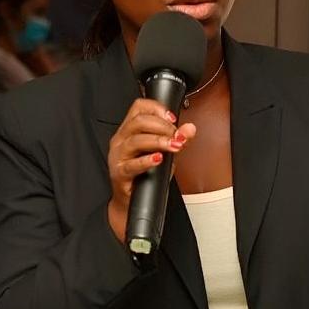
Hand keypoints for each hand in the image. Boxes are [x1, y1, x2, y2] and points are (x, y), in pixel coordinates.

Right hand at [106, 98, 196, 242]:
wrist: (131, 201)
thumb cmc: (145, 174)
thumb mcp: (164, 153)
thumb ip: (177, 140)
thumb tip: (190, 129)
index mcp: (129, 130)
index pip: (139, 107)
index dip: (157, 109)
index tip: (173, 118)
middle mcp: (121, 140)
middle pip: (139, 121)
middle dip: (162, 126)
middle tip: (176, 136)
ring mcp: (118, 156)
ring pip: (135, 140)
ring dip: (158, 141)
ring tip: (173, 146)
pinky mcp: (120, 173)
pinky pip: (132, 164)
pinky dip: (147, 160)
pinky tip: (158, 158)